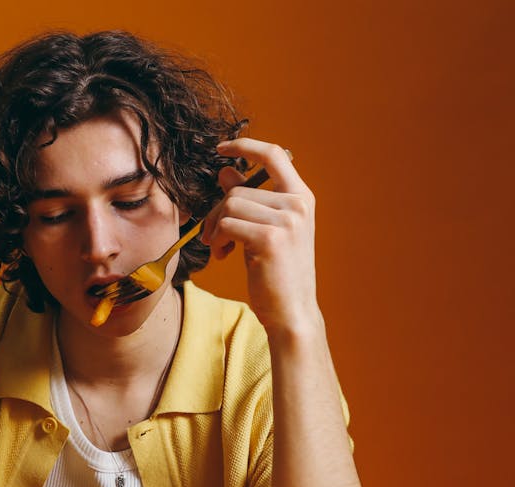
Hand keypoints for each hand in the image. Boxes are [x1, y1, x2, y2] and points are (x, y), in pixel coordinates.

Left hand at [201, 138, 320, 335]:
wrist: (291, 312)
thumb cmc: (278, 273)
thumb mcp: (265, 229)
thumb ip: (248, 199)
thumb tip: (225, 170)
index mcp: (302, 197)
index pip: (275, 155)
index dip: (246, 145)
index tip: (221, 148)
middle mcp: (298, 204)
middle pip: (238, 189)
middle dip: (216, 212)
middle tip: (213, 236)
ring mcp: (287, 220)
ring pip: (229, 205)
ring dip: (214, 227)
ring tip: (219, 247)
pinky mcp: (270, 238)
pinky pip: (227, 225)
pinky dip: (216, 240)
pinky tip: (222, 256)